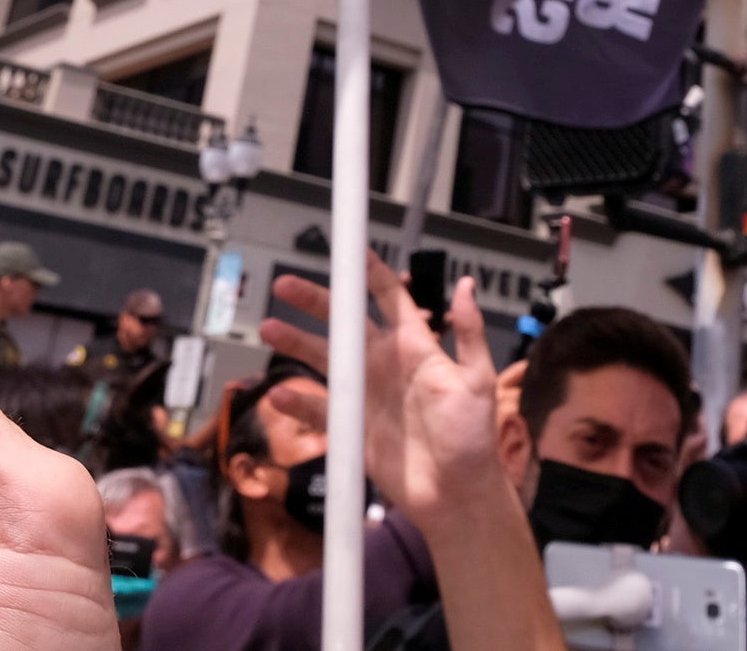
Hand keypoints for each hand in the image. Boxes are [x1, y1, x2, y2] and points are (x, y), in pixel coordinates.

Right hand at [261, 252, 512, 531]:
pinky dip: (297, 402)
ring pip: (323, 361)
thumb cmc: (473, 438)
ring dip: (296, 344)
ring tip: (269, 327)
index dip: (369, 273)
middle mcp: (384, 366)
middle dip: (315, 302)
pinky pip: (319, 410)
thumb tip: (466, 285)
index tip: (349, 251)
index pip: (388, 299)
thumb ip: (469, 333)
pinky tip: (279, 394)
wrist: (458, 496)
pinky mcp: (352, 429)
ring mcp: (365, 397)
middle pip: (344, 324)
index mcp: (415, 348)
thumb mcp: (477, 381)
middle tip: (286, 285)